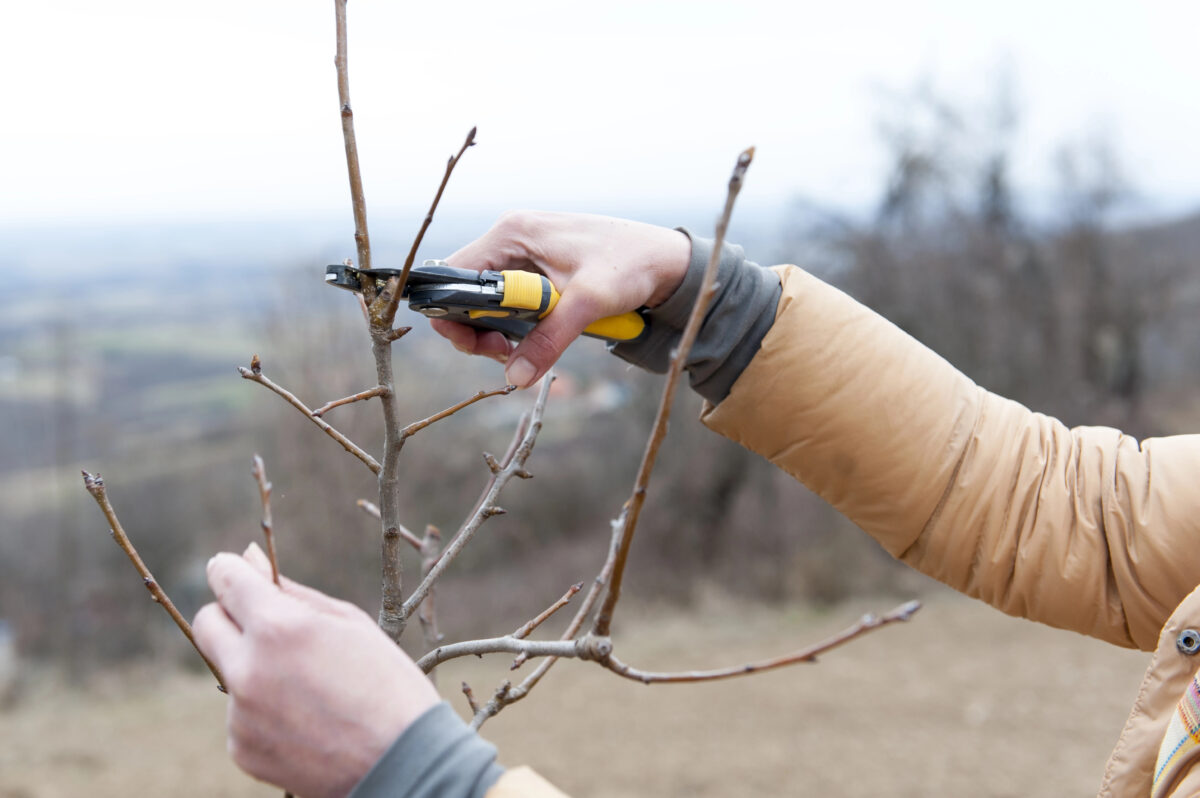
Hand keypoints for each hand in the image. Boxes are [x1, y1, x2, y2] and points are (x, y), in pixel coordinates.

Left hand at [193, 543, 438, 797]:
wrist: (402, 760)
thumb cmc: (386, 681)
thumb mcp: (348, 623)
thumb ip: (292, 591)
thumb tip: (248, 558)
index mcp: (279, 628)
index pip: (226, 581)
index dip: (228, 570)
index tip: (232, 570)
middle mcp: (249, 669)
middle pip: (207, 624)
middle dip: (229, 615)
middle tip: (266, 625)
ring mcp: (241, 714)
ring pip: (226, 670)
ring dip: (252, 667)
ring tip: (307, 687)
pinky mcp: (241, 748)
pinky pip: (239, 713)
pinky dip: (261, 709)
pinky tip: (303, 717)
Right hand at [436, 211, 690, 386]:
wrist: (666, 259)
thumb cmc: (630, 266)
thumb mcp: (588, 303)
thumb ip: (548, 339)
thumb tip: (516, 376)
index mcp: (513, 233)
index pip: (454, 274)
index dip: (454, 313)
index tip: (483, 344)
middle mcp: (511, 238)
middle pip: (463, 290)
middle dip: (475, 328)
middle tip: (505, 353)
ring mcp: (522, 253)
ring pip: (484, 300)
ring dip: (494, 330)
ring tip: (520, 350)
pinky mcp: (535, 270)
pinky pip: (507, 301)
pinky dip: (513, 325)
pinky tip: (534, 338)